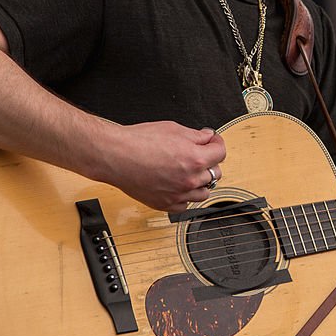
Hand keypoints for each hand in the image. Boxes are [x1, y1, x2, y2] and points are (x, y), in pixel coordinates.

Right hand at [99, 121, 226, 211]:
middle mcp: (189, 180)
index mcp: (195, 159)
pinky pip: (185, 205)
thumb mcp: (173, 129)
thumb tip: (207, 138)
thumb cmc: (138, 142)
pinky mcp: (165, 204)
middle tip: (199, 154)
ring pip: (204, 193)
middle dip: (210, 162)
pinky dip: (186, 197)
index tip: (212, 142)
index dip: (216, 144)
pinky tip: (179, 186)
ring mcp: (178, 194)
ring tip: (190, 171)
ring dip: (201, 182)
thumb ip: (196, 136)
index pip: (221, 153)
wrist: (115, 156)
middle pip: (215, 173)